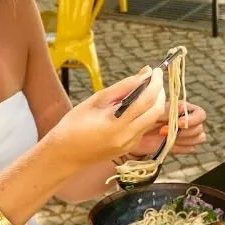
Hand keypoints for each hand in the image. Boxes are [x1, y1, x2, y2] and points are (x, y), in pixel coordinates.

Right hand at [55, 69, 169, 169]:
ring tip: (146, 88)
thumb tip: (144, 74)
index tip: (156, 70)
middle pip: (156, 111)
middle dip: (159, 92)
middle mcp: (127, 137)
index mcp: (117, 124)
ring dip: (154, 103)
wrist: (64, 154)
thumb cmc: (74, 124)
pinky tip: (135, 105)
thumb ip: (122, 88)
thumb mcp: (95, 101)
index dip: (155, 83)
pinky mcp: (129, 148)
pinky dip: (145, 114)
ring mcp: (129, 145)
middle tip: (155, 78)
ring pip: (152, 120)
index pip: (146, 100)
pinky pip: (143, 128)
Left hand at [134, 101, 207, 159]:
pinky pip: (192, 148)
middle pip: (200, 128)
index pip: (200, 114)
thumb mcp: (155, 112)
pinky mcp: (185, 146)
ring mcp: (189, 134)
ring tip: (167, 138)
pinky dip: (181, 147)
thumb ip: (169, 110)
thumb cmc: (145, 119)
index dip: (191, 120)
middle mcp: (190, 121)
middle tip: (164, 132)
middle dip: (183, 132)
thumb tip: (181, 107)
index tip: (177, 123)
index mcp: (185, 109)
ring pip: (200, 138)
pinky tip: (169, 144)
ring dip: (183, 140)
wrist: (137, 134)